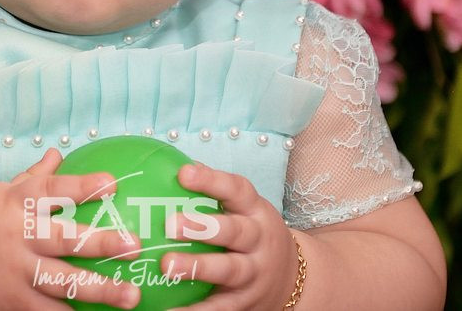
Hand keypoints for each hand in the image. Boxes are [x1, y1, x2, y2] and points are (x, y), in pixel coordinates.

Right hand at [0, 149, 142, 309]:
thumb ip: (31, 178)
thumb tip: (59, 153)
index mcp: (14, 203)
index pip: (52, 190)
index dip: (82, 186)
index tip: (113, 184)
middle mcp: (17, 236)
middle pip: (64, 238)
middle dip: (101, 242)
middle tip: (134, 244)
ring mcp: (16, 271)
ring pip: (62, 280)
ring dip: (100, 289)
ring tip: (131, 294)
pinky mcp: (13, 302)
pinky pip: (48, 310)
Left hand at [158, 162, 299, 310]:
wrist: (294, 278)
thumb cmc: (252, 234)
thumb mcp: (243, 209)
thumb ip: (213, 191)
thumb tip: (171, 165)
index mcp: (255, 211)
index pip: (236, 190)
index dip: (211, 180)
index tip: (183, 173)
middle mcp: (258, 240)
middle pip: (235, 231)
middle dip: (203, 227)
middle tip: (170, 224)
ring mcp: (254, 273)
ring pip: (228, 270)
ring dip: (197, 267)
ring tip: (166, 265)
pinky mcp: (245, 303)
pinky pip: (219, 308)